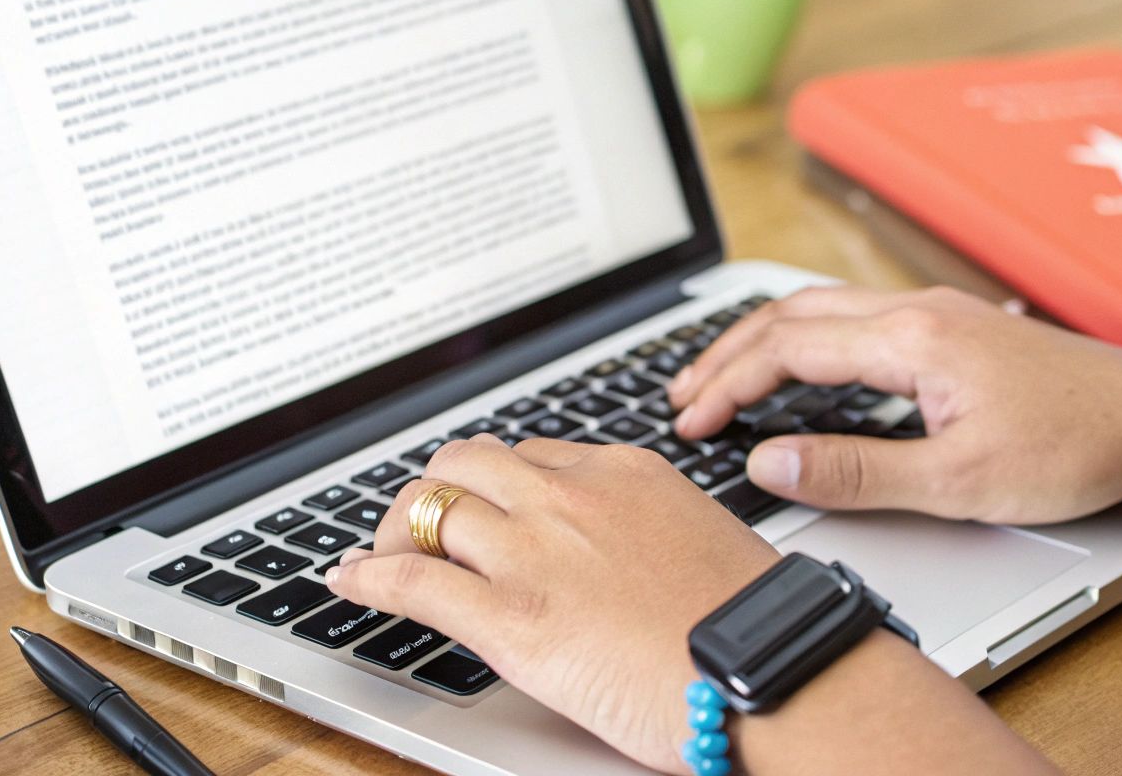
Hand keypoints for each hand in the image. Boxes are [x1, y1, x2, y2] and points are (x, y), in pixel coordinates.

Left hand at [326, 435, 780, 773]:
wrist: (771, 668)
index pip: (530, 455)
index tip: (481, 504)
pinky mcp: (511, 617)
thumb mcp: (702, 540)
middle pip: (466, 463)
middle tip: (422, 526)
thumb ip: (646, 530)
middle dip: (435, 491)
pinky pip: (412, 580)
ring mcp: (536, 551)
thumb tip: (620, 555)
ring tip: (381, 555)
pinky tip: (350, 582)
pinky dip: (368, 578)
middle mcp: (571, 496)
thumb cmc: (753, 621)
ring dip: (395, 532)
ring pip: (428, 508)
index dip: (494, 483)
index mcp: (623, 471)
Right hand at [670, 286, 1121, 524]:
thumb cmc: (1078, 446)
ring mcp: (936, 313)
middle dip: (726, 353)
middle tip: (682, 397)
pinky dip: (805, 341)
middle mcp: (917, 311)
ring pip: (822, 309)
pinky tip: (800, 371)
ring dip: (763, 342)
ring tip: (722, 379)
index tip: (691, 423)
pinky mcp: (953, 329)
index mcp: (911, 339)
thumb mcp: (960, 481)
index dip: (727, 384)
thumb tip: (771, 462)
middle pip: (792, 314)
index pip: (787, 348)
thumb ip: (857, 473)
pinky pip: (854, 319)